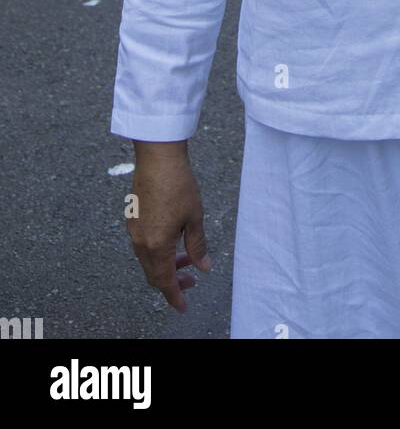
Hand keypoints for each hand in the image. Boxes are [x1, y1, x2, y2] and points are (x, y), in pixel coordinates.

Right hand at [127, 150, 210, 311]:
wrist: (158, 157)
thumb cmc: (179, 185)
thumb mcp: (195, 217)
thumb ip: (198, 246)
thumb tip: (204, 267)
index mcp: (156, 245)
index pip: (164, 281)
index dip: (174, 296)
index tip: (183, 306)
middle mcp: (140, 242)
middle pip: (154, 274)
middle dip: (172, 282)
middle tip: (192, 280)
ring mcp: (134, 230)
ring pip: (148, 260)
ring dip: (166, 265)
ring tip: (187, 259)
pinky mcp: (133, 219)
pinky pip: (143, 246)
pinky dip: (158, 251)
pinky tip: (174, 241)